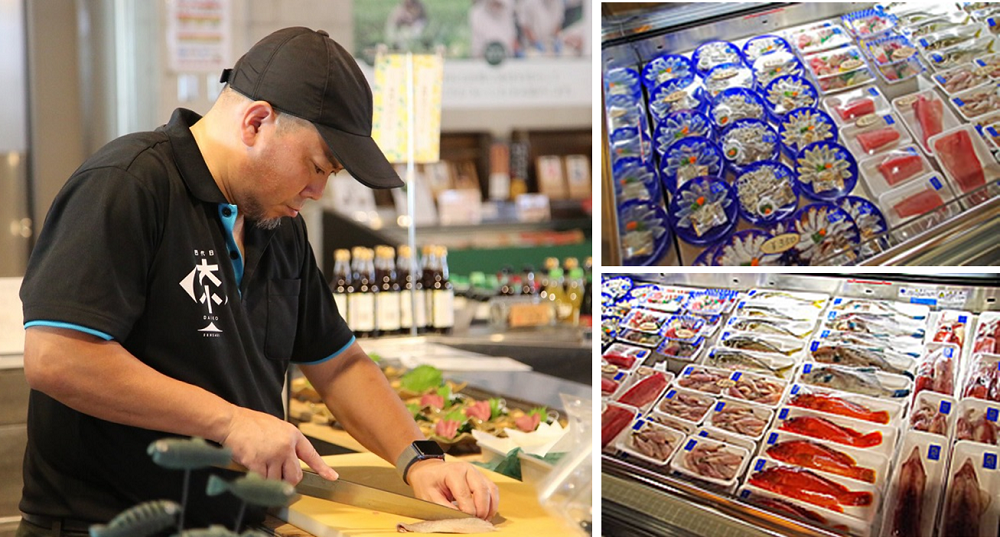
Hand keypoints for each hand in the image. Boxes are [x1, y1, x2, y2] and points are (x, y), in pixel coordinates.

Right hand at [220, 406, 338, 482]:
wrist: (231, 422)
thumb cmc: (250, 423)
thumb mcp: (276, 427)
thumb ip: (286, 442)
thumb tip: (290, 460)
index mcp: (293, 435)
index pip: (311, 454)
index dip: (322, 468)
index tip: (332, 476)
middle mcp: (286, 446)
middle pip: (295, 476)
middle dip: (287, 480)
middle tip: (278, 476)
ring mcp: (272, 455)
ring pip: (277, 481)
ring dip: (268, 478)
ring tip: (259, 463)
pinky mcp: (258, 463)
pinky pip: (262, 481)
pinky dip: (257, 480)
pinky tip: (251, 468)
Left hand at [407, 459, 499, 519]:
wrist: (429, 471)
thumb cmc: (427, 482)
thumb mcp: (429, 497)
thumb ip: (444, 508)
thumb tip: (460, 519)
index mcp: (453, 472)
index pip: (465, 494)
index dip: (467, 511)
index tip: (465, 522)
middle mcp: (468, 469)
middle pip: (482, 490)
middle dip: (481, 510)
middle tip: (476, 523)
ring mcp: (477, 472)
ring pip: (491, 490)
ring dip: (490, 507)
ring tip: (483, 520)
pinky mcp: (481, 478)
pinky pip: (493, 490)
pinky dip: (492, 503)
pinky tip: (487, 513)